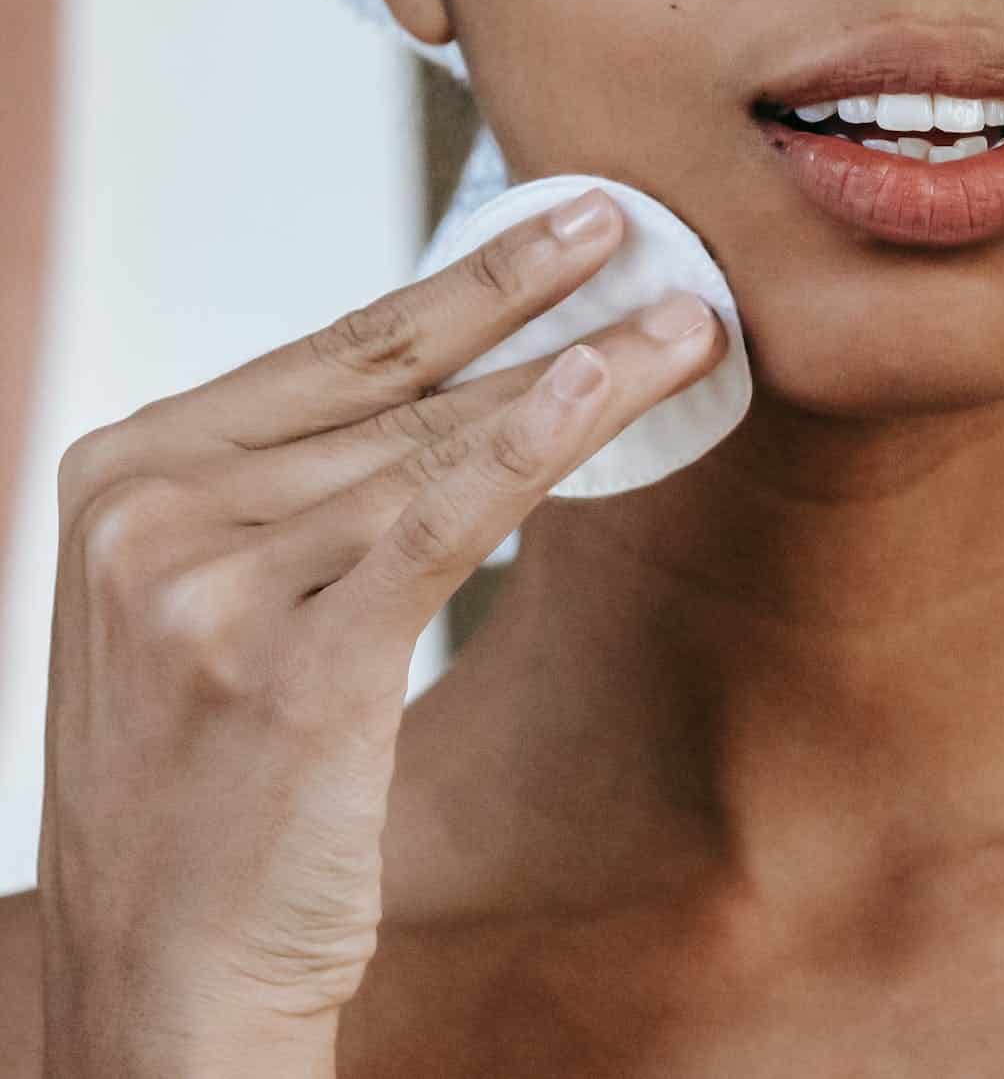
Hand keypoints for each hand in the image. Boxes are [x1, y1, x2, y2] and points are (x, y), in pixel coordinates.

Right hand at [37, 189, 725, 1075]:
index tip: (563, 228)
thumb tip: (467, 399)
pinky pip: (436, 525)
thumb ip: (306, 498)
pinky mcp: (290, 668)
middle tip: (637, 229)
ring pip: (432, 446)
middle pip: (390, 383)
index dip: (463, 283)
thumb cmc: (212, 790)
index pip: (331, 352)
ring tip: (681, 323)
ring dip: (575, 372)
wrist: (165, 974)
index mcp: (122, 476)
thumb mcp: (219, 610)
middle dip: (532, 300)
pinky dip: (528, 448)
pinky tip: (600, 385)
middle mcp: (148, 510)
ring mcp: (206, 586)